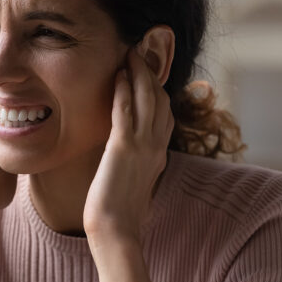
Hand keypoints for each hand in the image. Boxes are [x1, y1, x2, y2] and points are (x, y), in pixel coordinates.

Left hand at [83, 48, 173, 241]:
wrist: (116, 231)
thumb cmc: (120, 212)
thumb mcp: (136, 182)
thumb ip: (138, 164)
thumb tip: (130, 156)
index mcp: (159, 154)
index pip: (165, 113)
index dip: (159, 89)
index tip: (150, 71)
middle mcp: (156, 146)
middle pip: (160, 99)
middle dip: (152, 72)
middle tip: (142, 50)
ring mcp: (142, 146)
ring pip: (147, 99)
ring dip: (139, 72)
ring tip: (131, 52)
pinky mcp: (123, 149)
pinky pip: (126, 112)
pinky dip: (124, 90)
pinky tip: (118, 75)